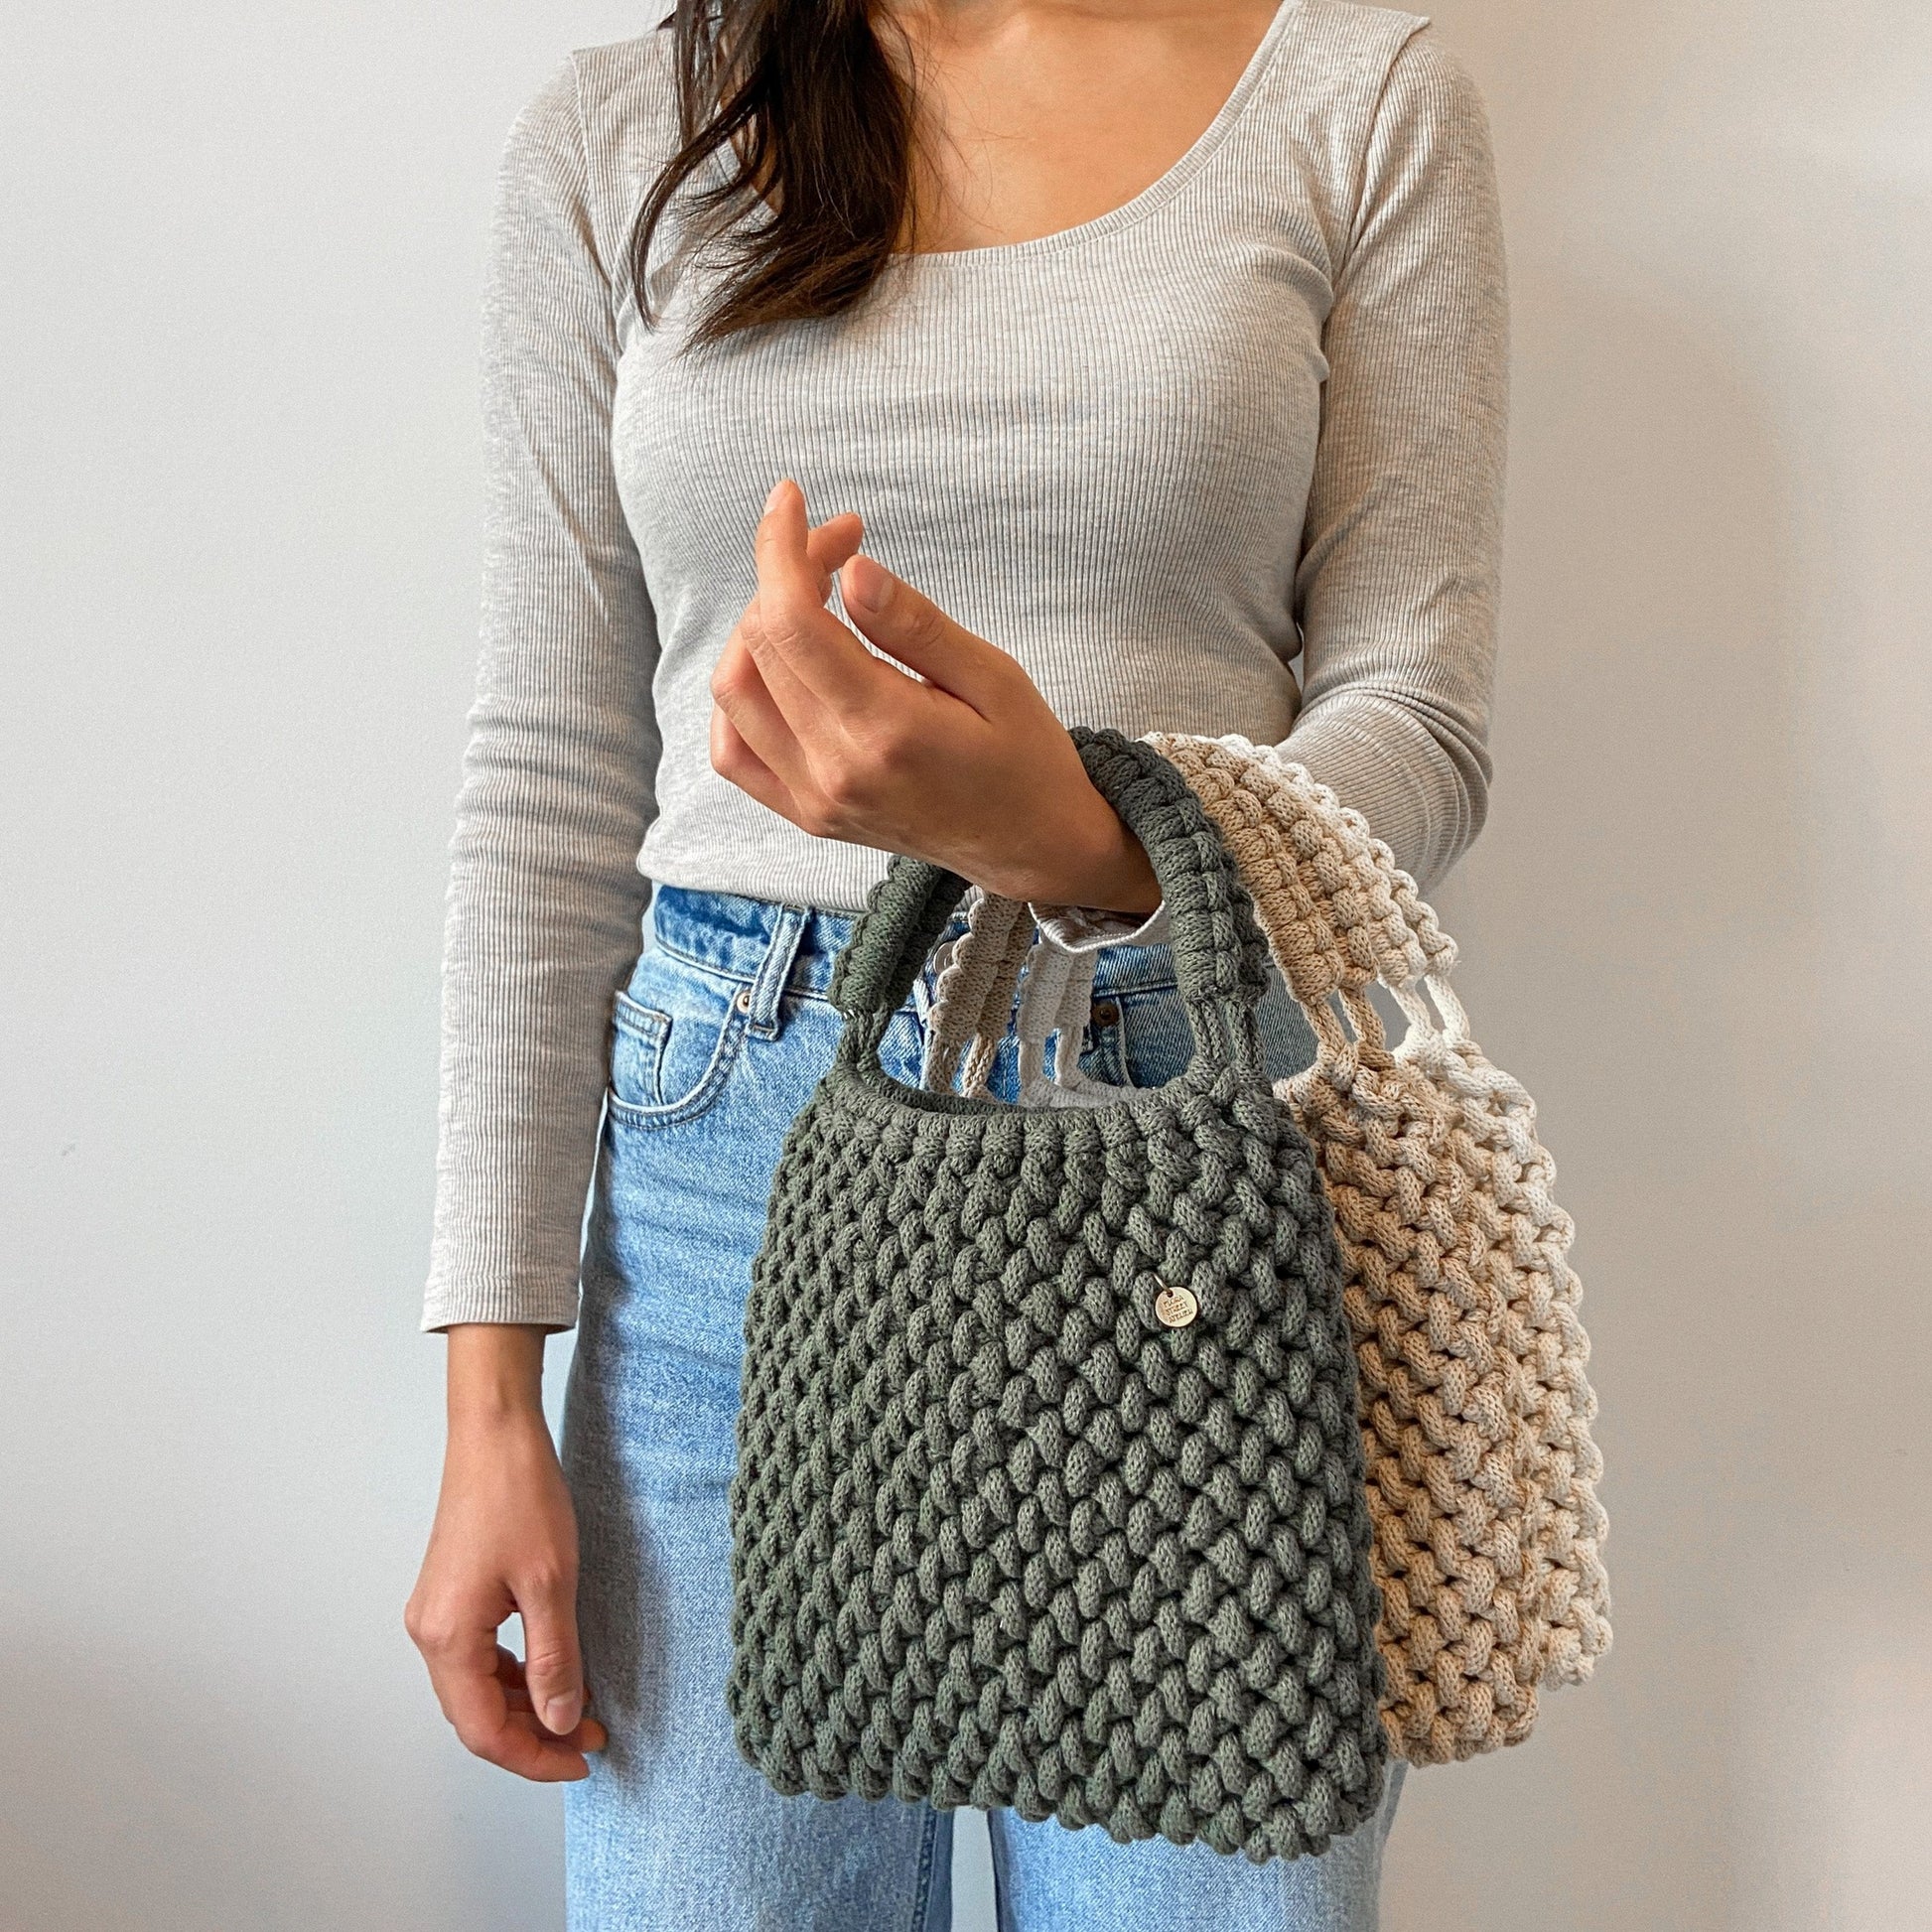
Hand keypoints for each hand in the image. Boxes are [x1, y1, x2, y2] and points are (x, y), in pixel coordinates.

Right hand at [405, 1326, 605, 1781]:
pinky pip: (478, 1657)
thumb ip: (555, 1660)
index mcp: (446, 1637)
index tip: (582, 1760)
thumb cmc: (519, 1495)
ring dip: (526, 1706)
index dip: (535, 1757)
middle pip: (476, 1716)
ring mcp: (436, 1613)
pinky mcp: (451, 1595)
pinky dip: (514, 1675)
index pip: (485, 1730)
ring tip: (581, 1709)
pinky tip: (552, 1671)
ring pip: (477, 1689)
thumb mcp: (551, 1583)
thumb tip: (561, 1722)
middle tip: (591, 1738)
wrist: (494, 1432)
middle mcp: (429, 1633)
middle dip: (534, 1736)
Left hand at [709, 480, 1159, 914]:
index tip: (794, 500)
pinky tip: (782, 663)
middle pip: (761, 643)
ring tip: (812, 601)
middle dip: (785, 573)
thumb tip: (853, 572)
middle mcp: (836, 771)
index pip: (791, 622)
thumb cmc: (1027, 759)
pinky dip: (740, 694)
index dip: (781, 547)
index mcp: (886, 731)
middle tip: (842, 547)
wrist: (1033, 847)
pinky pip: (735, 751)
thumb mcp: (993, 677)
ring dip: (757, 627)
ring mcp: (814, 800)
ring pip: (733, 692)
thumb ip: (915, 625)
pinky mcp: (807, 814)